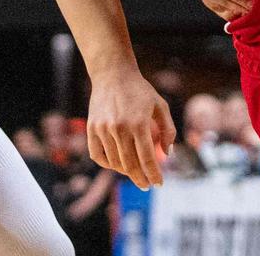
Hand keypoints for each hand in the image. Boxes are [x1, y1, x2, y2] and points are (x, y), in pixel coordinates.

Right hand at [87, 70, 175, 189]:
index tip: (159, 183)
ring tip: (135, 173)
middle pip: (130, 164)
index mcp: (139, 123)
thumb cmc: (140, 90)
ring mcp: (103, 129)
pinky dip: (108, 163)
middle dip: (140, 178)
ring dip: (126, 171)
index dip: (154, 174)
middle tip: (147, 185)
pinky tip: (117, 165)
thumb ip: (167, 130)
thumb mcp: (160, 105)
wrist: (113, 74)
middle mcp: (120, 128)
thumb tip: (168, 154)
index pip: (147, 157)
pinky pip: (98, 155)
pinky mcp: (92, 128)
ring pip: (115, 162)